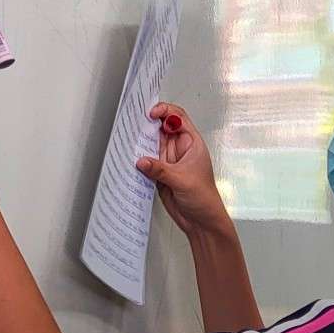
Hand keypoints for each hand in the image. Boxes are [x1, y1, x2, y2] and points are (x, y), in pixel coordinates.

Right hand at [138, 102, 231, 238]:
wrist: (201, 221)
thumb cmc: (204, 198)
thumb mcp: (182, 180)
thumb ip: (160, 170)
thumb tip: (142, 161)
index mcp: (192, 143)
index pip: (178, 118)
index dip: (165, 111)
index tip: (151, 113)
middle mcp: (180, 149)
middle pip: (162, 128)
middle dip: (149, 123)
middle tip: (134, 121)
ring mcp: (169, 161)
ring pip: (153, 144)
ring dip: (142, 141)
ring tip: (129, 138)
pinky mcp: (160, 173)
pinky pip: (148, 161)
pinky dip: (140, 159)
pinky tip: (131, 158)